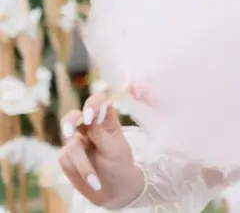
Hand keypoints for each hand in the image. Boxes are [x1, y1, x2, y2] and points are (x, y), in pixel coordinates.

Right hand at [58, 92, 144, 207]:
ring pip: (71, 144)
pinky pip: (66, 159)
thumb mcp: (115, 149)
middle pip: (73, 116)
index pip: (97, 103)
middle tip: (70, 132)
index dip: (92, 103)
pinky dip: (79, 170)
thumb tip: (93, 114)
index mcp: (106, 121)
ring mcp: (76, 142)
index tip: (90, 115)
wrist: (115, 190)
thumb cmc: (120, 165)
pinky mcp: (67, 157)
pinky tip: (92, 180)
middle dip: (69, 122)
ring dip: (83, 164)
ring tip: (94, 180)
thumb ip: (101, 132)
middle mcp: (89, 128)